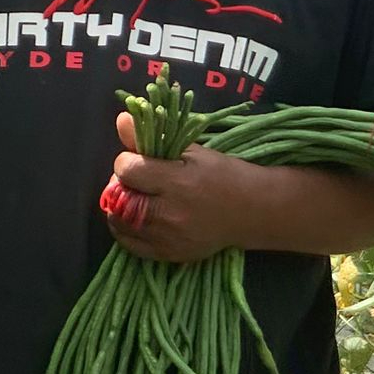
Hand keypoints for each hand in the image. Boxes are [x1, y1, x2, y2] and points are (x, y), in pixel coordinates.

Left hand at [103, 111, 263, 262]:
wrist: (253, 211)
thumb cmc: (223, 175)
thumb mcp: (193, 151)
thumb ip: (154, 138)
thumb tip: (122, 119)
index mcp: (177, 183)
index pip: (128, 170)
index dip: (126, 161)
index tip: (136, 159)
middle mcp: (170, 214)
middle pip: (119, 197)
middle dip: (120, 184)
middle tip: (134, 179)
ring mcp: (168, 238)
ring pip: (119, 222)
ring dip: (119, 206)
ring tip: (135, 196)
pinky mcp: (169, 255)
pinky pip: (130, 244)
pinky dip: (124, 229)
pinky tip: (134, 216)